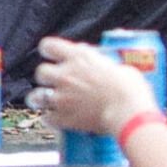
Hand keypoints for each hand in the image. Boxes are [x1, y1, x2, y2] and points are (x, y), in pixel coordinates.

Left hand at [34, 35, 149, 137]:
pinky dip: (50, 120)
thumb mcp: (122, 67)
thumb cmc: (131, 89)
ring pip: (36, 96)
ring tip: (44, 102)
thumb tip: (104, 64)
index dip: (49, 50)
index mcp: (80, 57)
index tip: (52, 54)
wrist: (128, 113)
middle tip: (54, 82)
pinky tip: (54, 120)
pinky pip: (47, 119)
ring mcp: (62, 97)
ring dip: (39, 99)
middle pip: (41, 72)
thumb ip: (106, 65)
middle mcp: (66, 75)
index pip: (49, 46)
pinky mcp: (64, 117)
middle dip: (46, 77)